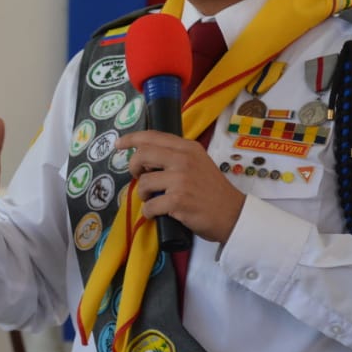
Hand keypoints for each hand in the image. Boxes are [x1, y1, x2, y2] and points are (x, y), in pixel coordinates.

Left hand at [116, 130, 245, 243]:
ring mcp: (180, 180)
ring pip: (144, 183)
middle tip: (138, 177)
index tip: (118, 144)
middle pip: (142, 155)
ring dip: (144, 194)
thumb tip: (146, 158)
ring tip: (155, 199)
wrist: (233, 214)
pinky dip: (149, 212)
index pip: (153, 136)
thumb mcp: (198, 163)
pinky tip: (158, 213)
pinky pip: (150, 206)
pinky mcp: (178, 200)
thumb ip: (176, 156)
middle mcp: (183, 159)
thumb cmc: (212, 191)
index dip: (131, 139)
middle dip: (134, 167)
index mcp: (187, 148)